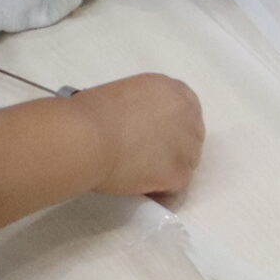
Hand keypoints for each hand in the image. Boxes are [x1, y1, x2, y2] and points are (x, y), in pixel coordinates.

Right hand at [75, 73, 204, 197]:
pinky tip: (139, 187)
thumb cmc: (93, 112)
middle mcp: (188, 113)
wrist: (88, 136)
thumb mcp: (126, 95)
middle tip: (148, 159)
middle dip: (174, 148)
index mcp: (172, 89)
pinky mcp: (180, 173)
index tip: (156, 137)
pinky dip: (159, 190)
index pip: (186, 110)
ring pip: (187, 162)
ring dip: (168, 169)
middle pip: (191, 136)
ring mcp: (188, 145)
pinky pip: (175, 186)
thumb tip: (137, 127)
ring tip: (139, 174)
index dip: (171, 127)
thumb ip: (143, 109)